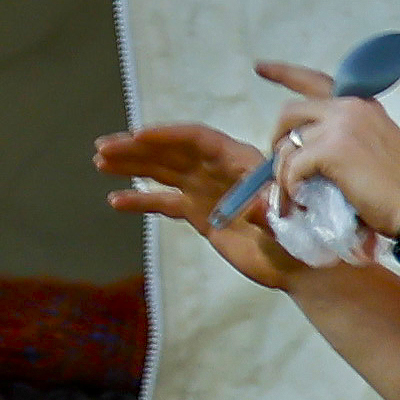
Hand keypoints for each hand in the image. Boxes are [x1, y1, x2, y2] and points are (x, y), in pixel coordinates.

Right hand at [97, 110, 316, 292]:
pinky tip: (116, 201)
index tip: (138, 135)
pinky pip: (165, 203)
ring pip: (164, 171)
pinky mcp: (200, 215)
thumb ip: (268, 214)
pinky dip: (142, 200)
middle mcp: (218, 171)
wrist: (299, 264)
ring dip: (132, 165)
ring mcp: (207, 191)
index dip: (168, 135)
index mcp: (238, 161)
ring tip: (100, 161)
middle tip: (104, 147)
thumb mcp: (286, 222)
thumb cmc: (299, 237)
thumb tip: (253, 209)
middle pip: (172, 151)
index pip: (198, 139)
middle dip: (138, 148)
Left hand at [245, 62, 399, 252]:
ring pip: (288, 144)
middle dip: (275, 137)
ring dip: (282, 174)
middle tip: (276, 164)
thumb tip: (307, 153)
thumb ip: (346, 138)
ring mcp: (340, 126)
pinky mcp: (331, 150)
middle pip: (290, 111)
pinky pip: (292, 167)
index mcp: (361, 104)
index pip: (316, 80)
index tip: (261, 67)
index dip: (284, 73)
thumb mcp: (376, 147)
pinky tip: (301, 201)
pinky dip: (290, 187)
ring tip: (291, 195)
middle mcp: (350, 107)